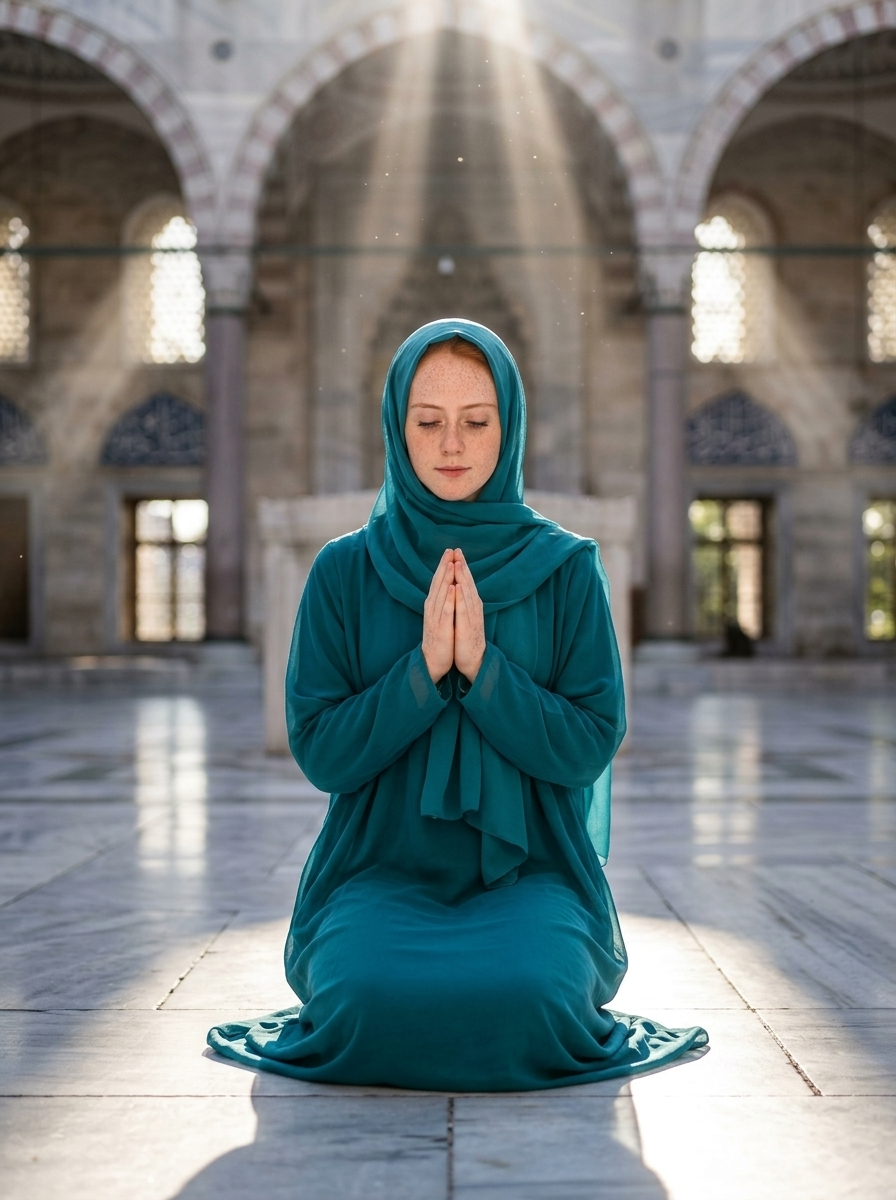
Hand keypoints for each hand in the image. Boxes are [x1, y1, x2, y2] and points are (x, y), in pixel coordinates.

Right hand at [422, 549, 455, 682]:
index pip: (439, 582)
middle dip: (444, 567)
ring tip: (451, 564)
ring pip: (440, 594)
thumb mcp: (441, 616)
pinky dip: (448, 599)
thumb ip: (443, 601)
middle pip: (438, 584)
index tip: (450, 551)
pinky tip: (451, 589)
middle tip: (449, 551)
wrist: (433, 660)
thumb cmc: (439, 637)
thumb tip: (448, 585)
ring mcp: (435, 618)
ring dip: (445, 579)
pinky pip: (445, 611)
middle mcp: (432, 609)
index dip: (444, 566)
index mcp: (434, 605)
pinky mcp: (440, 629)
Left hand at [453, 549, 485, 681]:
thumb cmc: (467, 637)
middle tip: (457, 550)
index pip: (466, 582)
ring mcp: (472, 617)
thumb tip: (459, 586)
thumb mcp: (465, 616)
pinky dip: (460, 597)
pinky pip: (463, 610)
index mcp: (471, 605)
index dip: (461, 566)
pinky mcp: (468, 627)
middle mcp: (474, 608)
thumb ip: (463, 601)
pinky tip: (457, 587)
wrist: (474, 660)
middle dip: (462, 566)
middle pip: (468, 583)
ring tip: (458, 563)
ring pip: (467, 593)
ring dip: (462, 578)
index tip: (455, 551)